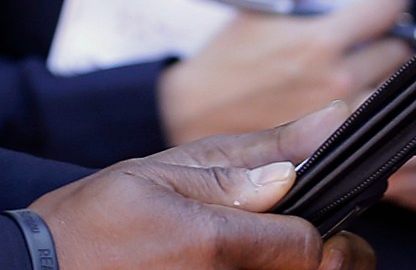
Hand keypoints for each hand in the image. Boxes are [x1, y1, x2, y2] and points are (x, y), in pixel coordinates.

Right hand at [32, 103, 374, 269]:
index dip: (323, 225)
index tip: (309, 207)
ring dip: (291, 265)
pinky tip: (238, 262)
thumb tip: (302, 156)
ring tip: (269, 244)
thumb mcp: (157, 173)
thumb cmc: (89, 225)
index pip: (313, 247)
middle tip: (303, 234)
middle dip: (326, 258)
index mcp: (214, 244)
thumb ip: (237, 167)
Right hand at [159, 0, 414, 144]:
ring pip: (392, 84)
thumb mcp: (262, 3)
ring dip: (382, 70)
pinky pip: (375, 114)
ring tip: (355, 63)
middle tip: (362, 33)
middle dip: (385, 35)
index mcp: (320, 39)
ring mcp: (339, 112)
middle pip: (398, 48)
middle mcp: (337, 78)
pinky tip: (349, 91)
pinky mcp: (336, 138)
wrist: (197, 112)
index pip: (390, 7)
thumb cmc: (227, 56)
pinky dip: (371, 99)